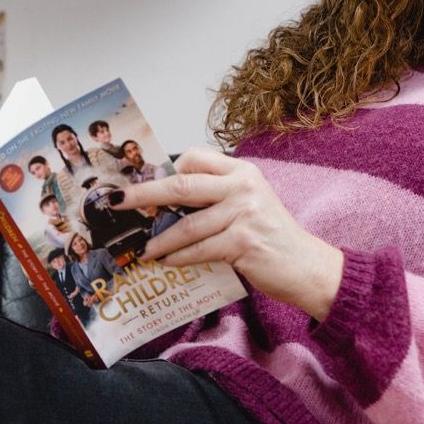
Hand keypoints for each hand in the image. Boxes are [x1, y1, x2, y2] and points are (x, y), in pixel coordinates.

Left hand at [113, 148, 343, 320]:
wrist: (305, 265)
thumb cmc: (272, 235)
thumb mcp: (248, 203)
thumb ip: (216, 195)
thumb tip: (167, 200)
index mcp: (242, 171)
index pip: (195, 158)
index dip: (166, 169)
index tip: (142, 181)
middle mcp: (243, 185)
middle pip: (182, 184)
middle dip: (144, 193)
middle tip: (118, 201)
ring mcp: (244, 212)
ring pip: (187, 224)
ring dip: (160, 240)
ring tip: (143, 249)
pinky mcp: (242, 241)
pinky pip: (199, 250)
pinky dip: (179, 258)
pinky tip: (167, 262)